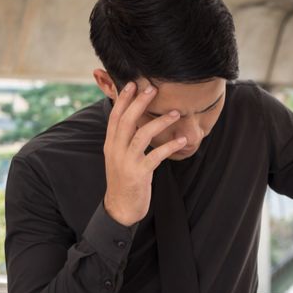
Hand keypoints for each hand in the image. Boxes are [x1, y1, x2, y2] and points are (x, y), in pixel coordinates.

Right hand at [103, 81, 186, 226]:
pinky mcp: (139, 174)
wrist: (120, 208)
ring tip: (175, 113)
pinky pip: (156, 156)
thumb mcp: (119, 157)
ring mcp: (126, 162)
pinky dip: (169, 147)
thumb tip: (134, 122)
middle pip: (127, 121)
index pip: (115, 117)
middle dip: (139, 103)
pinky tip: (182, 141)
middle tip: (153, 89)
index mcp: (110, 144)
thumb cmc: (124, 180)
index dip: (123, 100)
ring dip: (160, 122)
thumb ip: (124, 140)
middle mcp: (116, 150)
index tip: (132, 84)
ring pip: (142, 135)